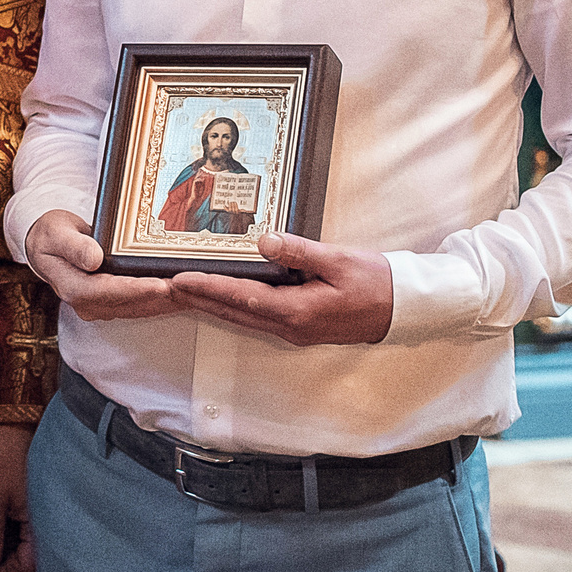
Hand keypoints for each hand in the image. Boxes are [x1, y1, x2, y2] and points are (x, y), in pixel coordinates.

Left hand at [0, 424, 35, 571]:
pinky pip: (21, 524)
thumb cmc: (4, 456)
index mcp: (42, 524)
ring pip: (21, 541)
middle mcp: (46, 520)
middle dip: (3, 559)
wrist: (13, 422)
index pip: (29, 565)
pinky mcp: (32, 500)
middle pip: (26, 556)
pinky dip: (6, 527)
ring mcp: (39, 510)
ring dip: (3, 543)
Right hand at [24, 210, 183, 321]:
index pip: (107, 292)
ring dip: (168, 302)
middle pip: (130, 303)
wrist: (48, 247)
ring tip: (195, 291)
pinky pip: (142, 305)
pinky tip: (184, 294)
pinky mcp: (113, 305)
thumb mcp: (56, 233)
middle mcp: (87, 304)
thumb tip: (93, 259)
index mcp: (72, 288)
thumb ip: (73, 246)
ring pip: (140, 308)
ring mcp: (101, 307)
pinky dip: (163, 301)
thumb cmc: (52, 236)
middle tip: (191, 288)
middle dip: (162, 297)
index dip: (136, 290)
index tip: (160, 285)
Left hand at [166, 231, 393, 346]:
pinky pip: (258, 317)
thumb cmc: (376, 282)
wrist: (404, 309)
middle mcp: (291, 327)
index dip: (208, 288)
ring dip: (214, 304)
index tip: (179, 280)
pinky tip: (223, 294)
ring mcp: (295, 331)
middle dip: (200, 299)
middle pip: (235, 312)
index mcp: (298, 312)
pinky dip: (235, 305)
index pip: (242, 298)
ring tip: (185, 289)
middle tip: (167, 285)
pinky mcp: (300, 327)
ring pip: (244, 317)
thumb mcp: (338, 259)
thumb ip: (298, 251)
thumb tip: (264, 241)